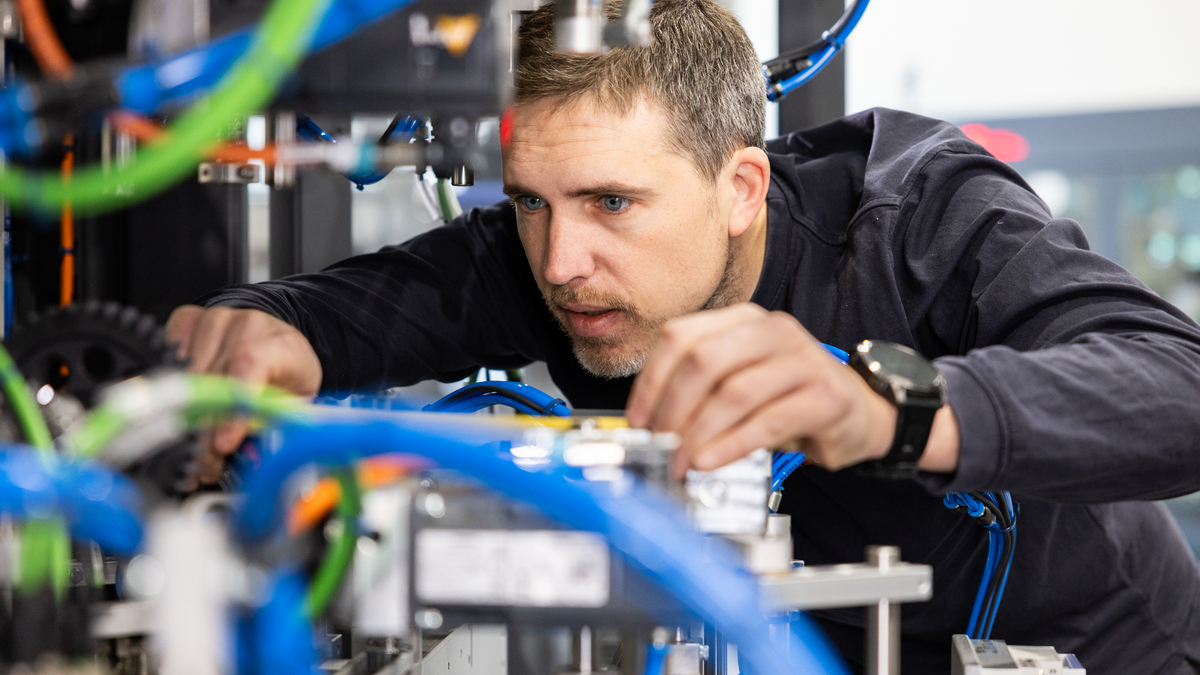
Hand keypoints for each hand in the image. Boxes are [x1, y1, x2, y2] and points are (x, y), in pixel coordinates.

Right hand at [165, 305, 322, 483]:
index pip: (249, 365)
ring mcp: (215, 319)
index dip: (231, 406)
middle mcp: (247, 325)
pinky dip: (172, 388)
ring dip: (185, 415)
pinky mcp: (188, 319)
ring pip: (185, 374)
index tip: (221, 443)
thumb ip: (273, 425)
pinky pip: (167, 356)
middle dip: (204, 429)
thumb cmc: (286, 378)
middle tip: (204, 461)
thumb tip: (245, 457)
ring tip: (195, 445)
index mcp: (282, 345)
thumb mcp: (294, 405)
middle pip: (211, 379)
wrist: (276, 345)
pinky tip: (185, 405)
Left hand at [625, 303, 899, 478]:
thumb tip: (651, 424)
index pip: (680, 336)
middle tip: (661, 445)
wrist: (859, 414)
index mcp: (742, 321)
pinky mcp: (825, 394)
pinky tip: (712, 461)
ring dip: (698, 433)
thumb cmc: (791, 401)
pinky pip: (767, 420)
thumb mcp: (739, 386)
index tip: (639, 420)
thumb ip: (699, 394)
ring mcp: (802, 358)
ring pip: (733, 391)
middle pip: (703, 361)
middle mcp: (771, 330)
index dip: (651, 381)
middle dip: (672, 409)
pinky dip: (731, 444)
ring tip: (683, 460)